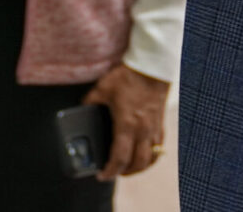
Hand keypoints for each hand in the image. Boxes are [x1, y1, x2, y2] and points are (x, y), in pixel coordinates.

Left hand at [79, 63, 167, 180]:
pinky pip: (159, 148)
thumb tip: (81, 109)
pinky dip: (151, 157)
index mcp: (127, 124)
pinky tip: (143, 155)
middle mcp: (143, 130)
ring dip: (140, 168)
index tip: (101, 175)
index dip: (110, 171)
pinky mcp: (161, 123)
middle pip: (137, 164)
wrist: (152, 66)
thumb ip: (90, 101)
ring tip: (128, 168)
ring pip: (151, 159)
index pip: (120, 158)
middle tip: (113, 172)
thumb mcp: (103, 88)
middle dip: (124, 173)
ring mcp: (154, 128)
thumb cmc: (128, 76)